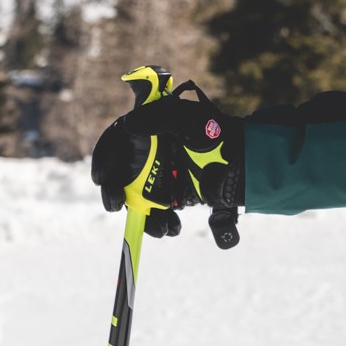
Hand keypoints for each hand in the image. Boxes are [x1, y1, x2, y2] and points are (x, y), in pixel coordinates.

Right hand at [90, 85, 243, 244]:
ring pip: (137, 200)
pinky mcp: (171, 196)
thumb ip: (158, 118)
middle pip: (119, 176)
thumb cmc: (215, 132)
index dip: (103, 159)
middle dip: (114, 193)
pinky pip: (156, 214)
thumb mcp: (187, 118)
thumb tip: (127, 124)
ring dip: (140, 216)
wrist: (244, 159)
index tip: (101, 177)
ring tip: (157, 226)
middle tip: (116, 204)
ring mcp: (158, 177)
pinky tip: (172, 228)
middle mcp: (148, 155)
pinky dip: (161, 223)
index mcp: (147, 131)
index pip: (114, 142)